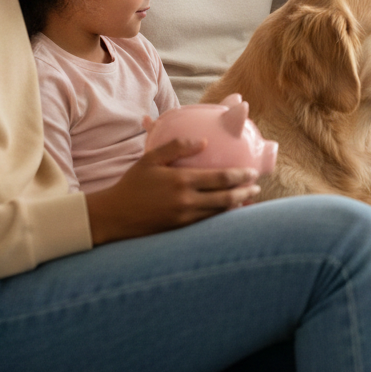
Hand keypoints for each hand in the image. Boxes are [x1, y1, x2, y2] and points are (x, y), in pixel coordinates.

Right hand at [85, 138, 261, 245]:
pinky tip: (228, 214)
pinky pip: (206, 224)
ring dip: (236, 207)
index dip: (240, 176)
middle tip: (257, 188)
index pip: (220, 178)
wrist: (113, 216)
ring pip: (218, 214)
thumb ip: (177, 146)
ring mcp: (183, 218)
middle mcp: (186, 201)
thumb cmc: (133, 184)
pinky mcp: (179, 230)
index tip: (252, 172)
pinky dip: (221, 219)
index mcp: (181, 180)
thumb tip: (203, 141)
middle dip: (244, 193)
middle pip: (225, 198)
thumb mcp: (151, 159)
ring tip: (248, 200)